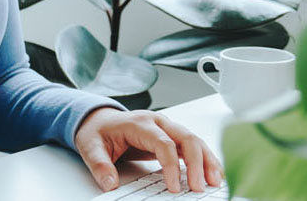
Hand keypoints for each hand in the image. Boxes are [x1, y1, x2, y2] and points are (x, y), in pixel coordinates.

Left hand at [74, 108, 223, 193]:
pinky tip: (212, 172)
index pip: (163, 143)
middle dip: (197, 162)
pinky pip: (192, 145)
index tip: (174, 187)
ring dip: (207, 160)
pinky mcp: (171, 136)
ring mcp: (166, 127)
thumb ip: (100, 165)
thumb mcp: (90, 147)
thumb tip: (110, 184)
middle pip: (186, 138)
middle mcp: (158, 122)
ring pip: (194, 140)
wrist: (99, 119)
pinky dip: (204, 158)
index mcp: (139, 123)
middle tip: (199, 187)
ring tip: (216, 180)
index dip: (171, 165)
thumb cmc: (98, 131)